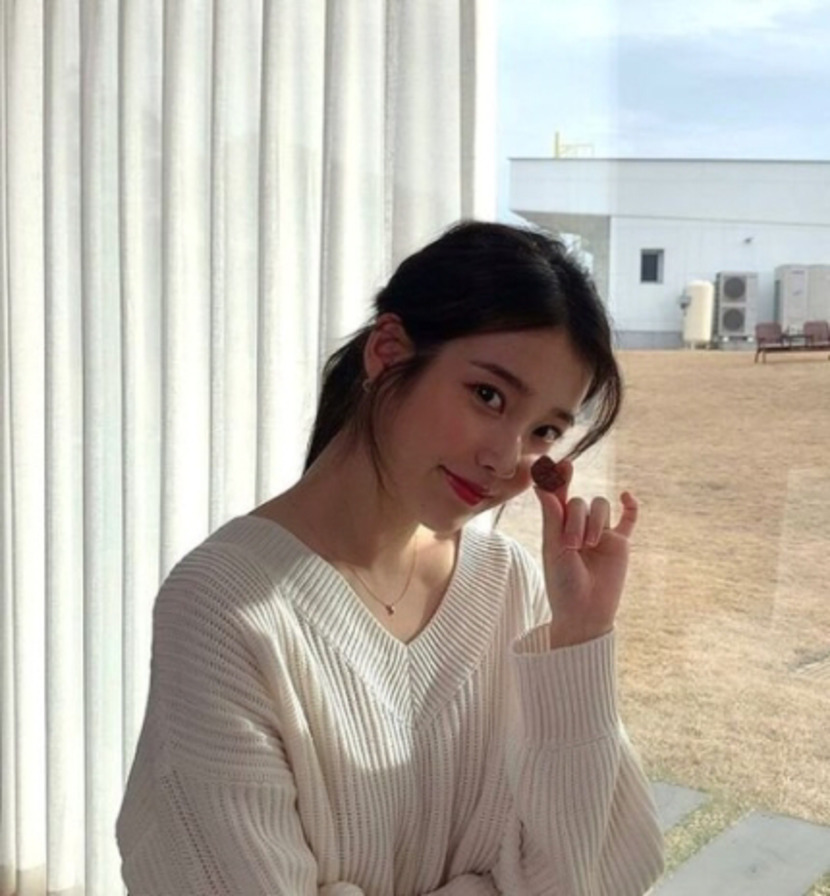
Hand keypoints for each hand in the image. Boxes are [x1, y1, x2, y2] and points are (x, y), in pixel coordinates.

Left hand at [533, 459, 637, 647]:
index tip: (563, 463)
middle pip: (581, 502)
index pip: (559, 495)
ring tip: (588, 546)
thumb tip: (541, 485)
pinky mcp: (620, 543)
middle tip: (572, 544)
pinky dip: (630, 506)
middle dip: (576, 519)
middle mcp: (580, 526)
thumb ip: (552, 516)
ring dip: (595, 521)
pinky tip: (626, 496)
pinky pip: (629, 519)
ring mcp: (601, 533)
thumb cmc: (562, 583)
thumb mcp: (553, 548)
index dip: (560, 478)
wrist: (584, 612)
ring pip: (601, 506)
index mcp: (558, 526)